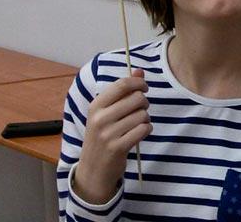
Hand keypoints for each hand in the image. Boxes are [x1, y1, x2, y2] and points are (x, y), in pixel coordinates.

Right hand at [73, 68, 150, 203]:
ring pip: (142, 114)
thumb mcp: (106, 112)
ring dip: (145, 119)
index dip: (139, 82)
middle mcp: (100, 118)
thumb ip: (123, 91)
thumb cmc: (103, 136)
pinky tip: (139, 133)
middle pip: (137, 98)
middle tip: (140, 110)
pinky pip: (144, 129)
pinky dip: (146, 129)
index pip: (122, 84)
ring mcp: (108, 133)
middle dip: (144, 102)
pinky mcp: (118, 147)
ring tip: (136, 124)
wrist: (93, 169)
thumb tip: (139, 71)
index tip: (144, 87)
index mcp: (96, 106)